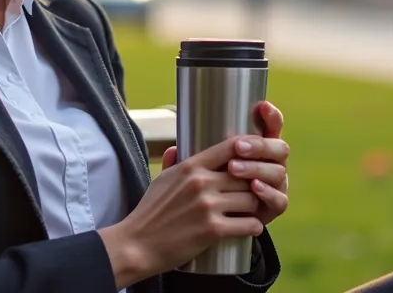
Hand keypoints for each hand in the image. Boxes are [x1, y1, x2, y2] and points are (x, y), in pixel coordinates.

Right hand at [161, 101, 288, 225]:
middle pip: (247, 175)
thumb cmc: (149, 212)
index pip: (230, 147)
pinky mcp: (213, 230)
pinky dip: (254, 227)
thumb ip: (172, 163)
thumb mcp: (160, 180)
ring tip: (252, 212)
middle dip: (253, 185)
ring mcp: (208, 205)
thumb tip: (175, 148)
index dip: (249, 151)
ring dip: (255, 207)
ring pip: (251, 199)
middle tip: (254, 193)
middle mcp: (201, 182)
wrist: (137, 244)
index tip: (255, 159)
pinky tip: (251, 228)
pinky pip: (249, 224)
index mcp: (190, 166)